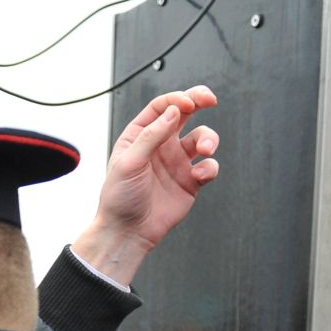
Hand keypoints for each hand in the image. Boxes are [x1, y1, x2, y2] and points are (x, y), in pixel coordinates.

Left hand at [71, 86, 220, 284]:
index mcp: (140, 136)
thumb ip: (151, 135)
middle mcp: (160, 145)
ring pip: (202, 138)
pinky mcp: (190, 180)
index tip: (189, 102)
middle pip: (186, 113)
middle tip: (210, 99)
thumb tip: (174, 111)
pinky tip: (199, 176)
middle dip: (200, 101)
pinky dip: (209, 167)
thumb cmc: (120, 197)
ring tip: (205, 149)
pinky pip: (208, 166)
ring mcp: (177, 162)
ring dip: (209, 139)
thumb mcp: (129, 162)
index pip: (162, 107)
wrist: (128, 231)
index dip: (177, 99)